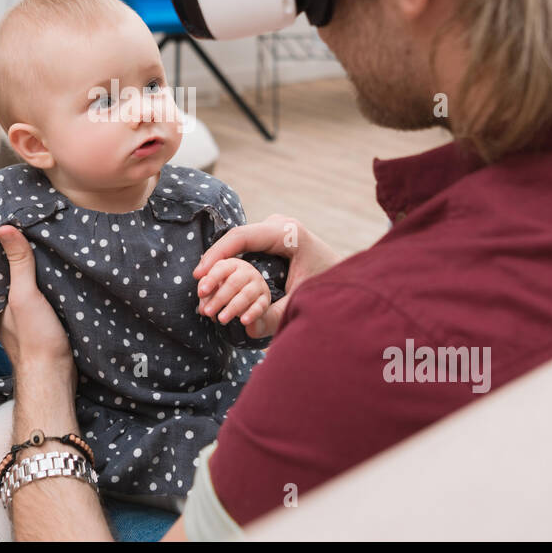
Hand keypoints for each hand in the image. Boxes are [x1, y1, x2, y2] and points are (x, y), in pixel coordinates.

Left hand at [0, 225, 73, 374]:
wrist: (54, 376)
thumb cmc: (35, 338)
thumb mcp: (25, 295)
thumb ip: (18, 263)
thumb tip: (4, 228)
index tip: (4, 222)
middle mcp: (1, 307)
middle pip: (7, 275)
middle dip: (14, 255)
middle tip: (24, 226)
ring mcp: (19, 316)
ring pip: (22, 285)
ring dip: (29, 270)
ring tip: (39, 242)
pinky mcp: (37, 322)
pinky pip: (36, 296)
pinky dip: (41, 284)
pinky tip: (52, 274)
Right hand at [193, 214, 341, 337]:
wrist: (354, 279)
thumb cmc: (331, 289)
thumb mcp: (303, 303)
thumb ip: (275, 316)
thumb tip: (245, 328)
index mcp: (289, 232)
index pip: (242, 236)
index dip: (217, 254)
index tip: (200, 274)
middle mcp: (280, 224)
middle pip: (237, 238)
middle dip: (215, 260)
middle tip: (197, 283)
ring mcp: (276, 227)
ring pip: (240, 241)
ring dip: (222, 260)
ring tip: (204, 282)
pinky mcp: (274, 235)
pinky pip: (246, 245)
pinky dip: (232, 260)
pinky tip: (219, 278)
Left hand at [196, 257, 271, 328]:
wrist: (249, 302)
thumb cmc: (227, 291)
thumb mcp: (214, 288)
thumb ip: (206, 293)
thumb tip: (202, 306)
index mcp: (232, 265)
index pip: (221, 268)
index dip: (211, 280)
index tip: (201, 293)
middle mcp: (247, 272)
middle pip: (233, 283)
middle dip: (219, 298)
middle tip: (208, 312)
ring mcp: (258, 285)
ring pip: (245, 295)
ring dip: (232, 308)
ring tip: (221, 319)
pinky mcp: (265, 299)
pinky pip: (259, 307)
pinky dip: (251, 314)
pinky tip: (242, 321)